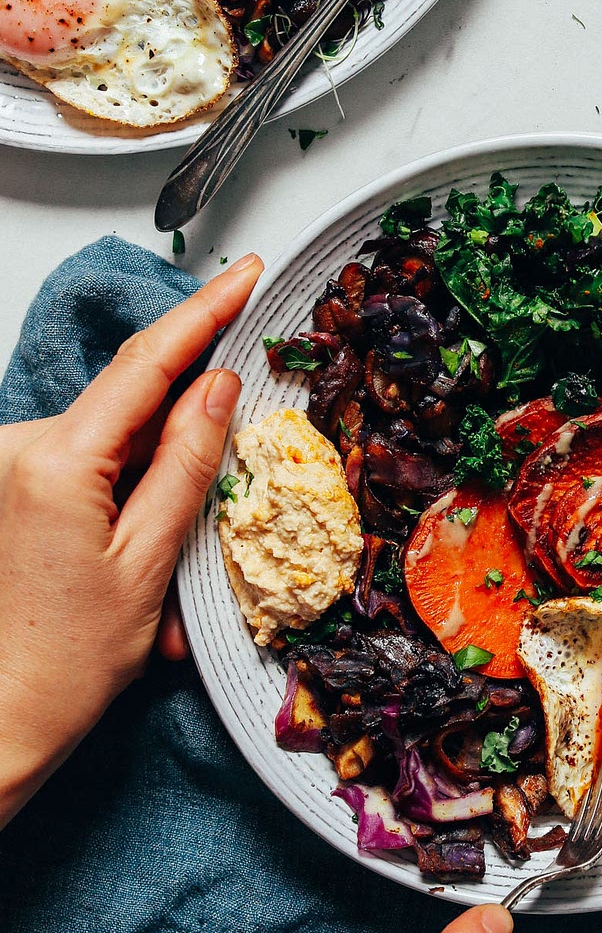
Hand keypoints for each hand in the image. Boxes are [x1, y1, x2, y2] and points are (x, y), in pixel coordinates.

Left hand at [0, 254, 262, 826]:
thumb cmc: (69, 659)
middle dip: (193, 415)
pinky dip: (135, 486)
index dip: (205, 311)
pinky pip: (98, 460)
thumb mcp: (151, 560)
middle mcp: (23, 447)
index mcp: (58, 459)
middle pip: (136, 397)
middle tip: (236, 452)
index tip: (248, 273)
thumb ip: (188, 463)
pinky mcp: (20, 484)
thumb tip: (219, 386)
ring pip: (121, 433)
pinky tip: (142, 542)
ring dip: (163, 471)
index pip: (148, 363)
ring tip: (170, 552)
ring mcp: (16, 464)